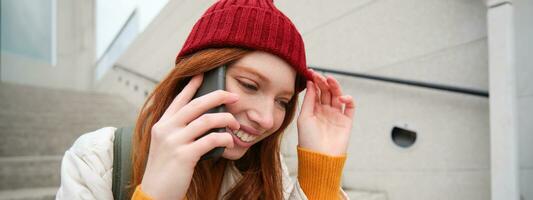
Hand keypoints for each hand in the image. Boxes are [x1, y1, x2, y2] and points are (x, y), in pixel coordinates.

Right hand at [140, 74, 238, 199]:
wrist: (154, 194)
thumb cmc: (165, 171)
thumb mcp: (166, 146)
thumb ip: (180, 131)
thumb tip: (205, 120)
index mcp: (162, 125)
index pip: (179, 100)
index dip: (192, 86)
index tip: (203, 74)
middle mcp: (166, 129)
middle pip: (196, 105)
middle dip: (218, 96)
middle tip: (234, 96)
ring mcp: (174, 141)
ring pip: (206, 120)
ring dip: (226, 119)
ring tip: (236, 124)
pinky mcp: (184, 155)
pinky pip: (210, 140)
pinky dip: (224, 138)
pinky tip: (230, 141)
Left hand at [297, 70, 355, 155]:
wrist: (320, 157)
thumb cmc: (308, 140)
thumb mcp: (304, 117)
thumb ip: (309, 100)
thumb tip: (310, 83)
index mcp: (314, 109)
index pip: (315, 91)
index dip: (314, 81)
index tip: (311, 72)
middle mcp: (325, 111)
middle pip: (326, 91)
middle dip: (323, 82)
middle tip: (319, 75)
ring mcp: (336, 115)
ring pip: (337, 95)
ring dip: (335, 86)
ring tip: (329, 79)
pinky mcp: (346, 121)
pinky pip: (350, 106)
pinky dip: (348, 99)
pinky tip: (340, 97)